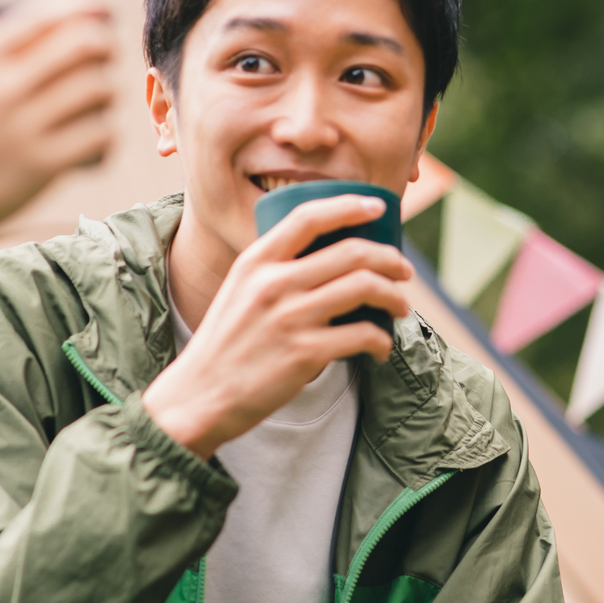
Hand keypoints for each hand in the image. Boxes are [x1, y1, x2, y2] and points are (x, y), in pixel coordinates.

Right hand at [0, 0, 117, 265]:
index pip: (46, 17)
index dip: (82, 10)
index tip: (96, 16)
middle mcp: (3, 87)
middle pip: (85, 44)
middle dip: (105, 45)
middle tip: (105, 57)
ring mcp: (25, 127)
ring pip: (99, 89)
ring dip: (106, 91)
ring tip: (96, 102)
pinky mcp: (41, 167)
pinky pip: (99, 137)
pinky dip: (106, 135)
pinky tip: (94, 140)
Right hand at [141, 195, 411, 458]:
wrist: (199, 396)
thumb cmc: (227, 344)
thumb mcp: (239, 291)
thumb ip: (275, 270)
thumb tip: (331, 257)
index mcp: (256, 262)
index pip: (309, 217)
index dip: (350, 206)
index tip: (379, 208)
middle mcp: (273, 283)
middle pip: (352, 252)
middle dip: (390, 259)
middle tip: (404, 271)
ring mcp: (290, 317)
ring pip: (365, 287)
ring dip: (394, 297)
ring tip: (400, 307)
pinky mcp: (305, 353)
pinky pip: (363, 334)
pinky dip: (382, 340)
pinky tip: (381, 347)